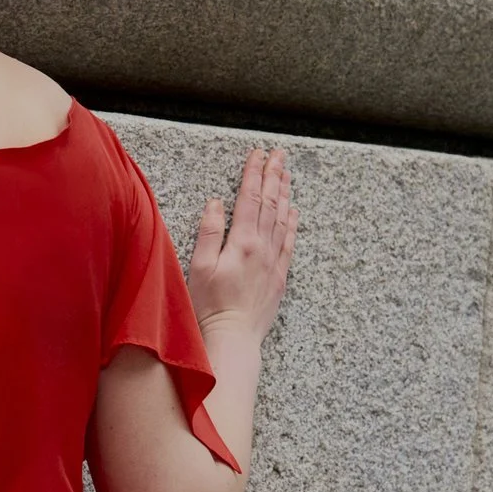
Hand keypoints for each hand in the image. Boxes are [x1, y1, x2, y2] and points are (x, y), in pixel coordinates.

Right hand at [188, 145, 296, 341]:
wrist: (233, 337)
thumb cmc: (210, 306)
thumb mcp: (200, 267)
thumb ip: (209, 232)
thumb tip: (216, 203)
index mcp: (242, 242)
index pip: (250, 198)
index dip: (253, 173)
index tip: (257, 154)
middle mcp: (263, 248)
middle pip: (270, 203)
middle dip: (273, 175)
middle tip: (278, 154)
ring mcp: (274, 262)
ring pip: (282, 219)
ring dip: (284, 193)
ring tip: (286, 173)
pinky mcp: (279, 276)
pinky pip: (290, 242)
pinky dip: (292, 223)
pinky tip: (293, 211)